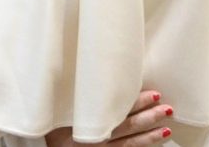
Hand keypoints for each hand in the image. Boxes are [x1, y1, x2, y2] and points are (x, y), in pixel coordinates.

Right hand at [45, 90, 172, 146]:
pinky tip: (158, 138)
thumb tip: (83, 69)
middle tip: (166, 107)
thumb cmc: (50, 121)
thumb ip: (71, 93)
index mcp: (84, 120)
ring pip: (130, 142)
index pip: (114, 110)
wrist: (42, 145)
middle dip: (147, 116)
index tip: (152, 93)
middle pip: (126, 126)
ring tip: (167, 125)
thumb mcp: (57, 106)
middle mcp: (95, 136)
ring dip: (150, 134)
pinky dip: (143, 145)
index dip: (135, 102)